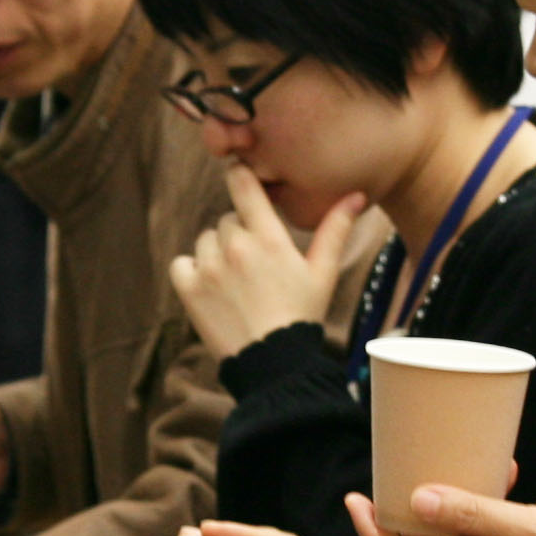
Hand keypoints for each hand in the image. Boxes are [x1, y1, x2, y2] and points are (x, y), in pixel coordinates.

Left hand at [168, 168, 364, 360]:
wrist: (274, 364)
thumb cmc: (302, 315)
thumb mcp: (323, 273)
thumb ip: (335, 230)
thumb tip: (354, 195)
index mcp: (268, 237)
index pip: (243, 184)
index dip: (239, 173)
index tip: (239, 172)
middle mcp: (235, 246)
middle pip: (227, 218)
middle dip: (239, 233)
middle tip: (256, 264)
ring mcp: (209, 268)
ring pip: (206, 240)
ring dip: (217, 253)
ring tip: (237, 281)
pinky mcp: (189, 289)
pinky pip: (181, 263)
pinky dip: (192, 270)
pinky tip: (211, 286)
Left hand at [346, 487, 535, 535]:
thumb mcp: (524, 528)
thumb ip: (471, 514)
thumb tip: (418, 500)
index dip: (373, 533)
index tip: (356, 503)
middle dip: (407, 514)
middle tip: (394, 480)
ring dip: (453, 506)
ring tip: (458, 466)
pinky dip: (487, 512)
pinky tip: (504, 481)